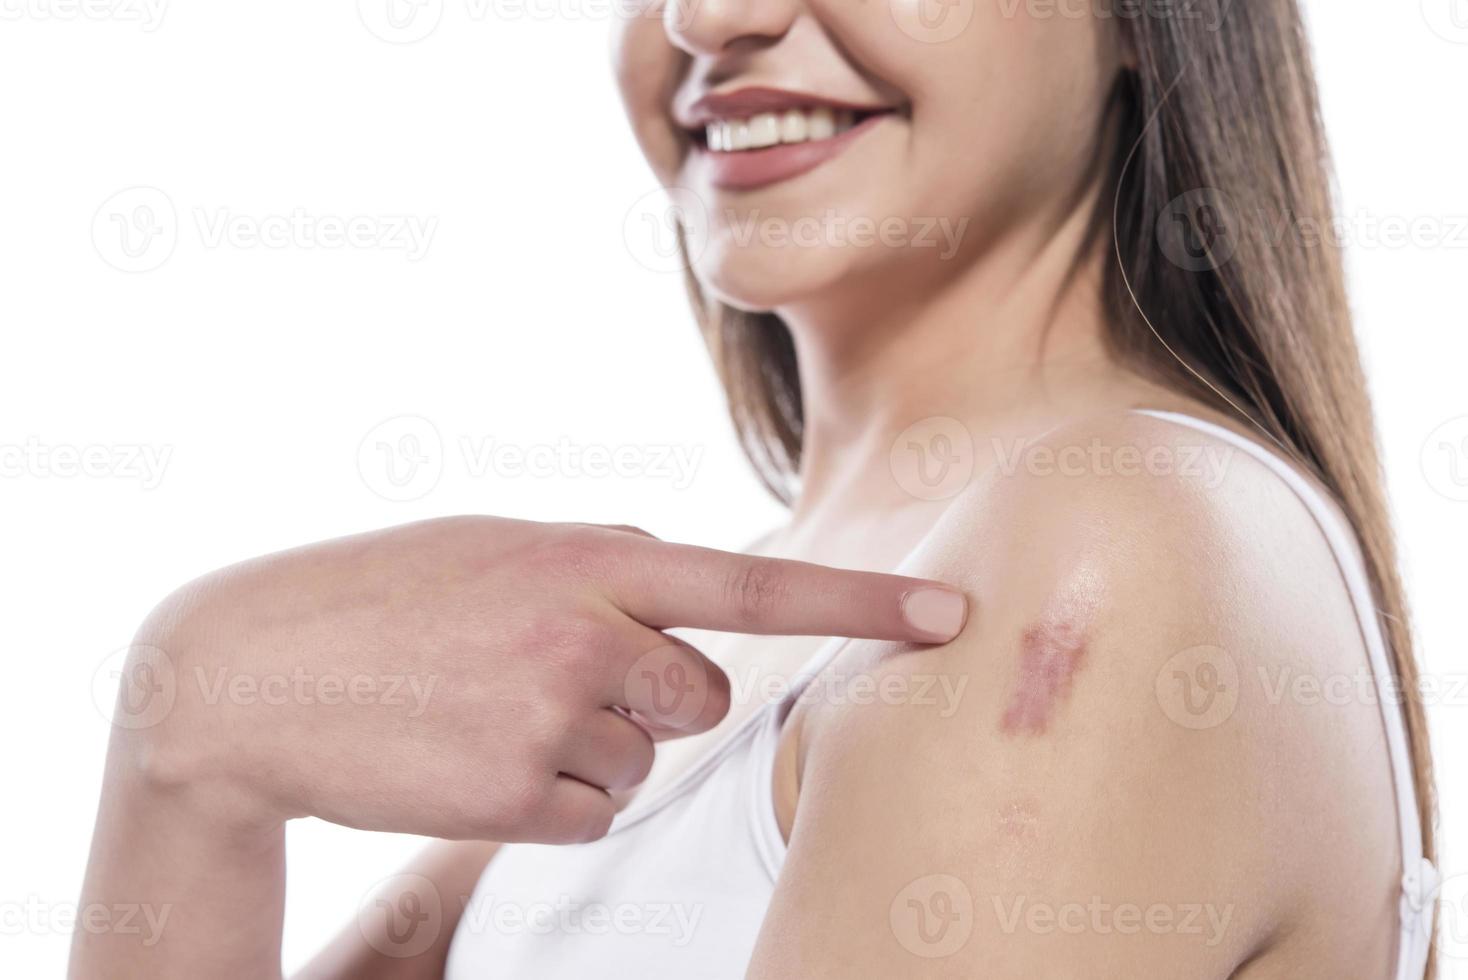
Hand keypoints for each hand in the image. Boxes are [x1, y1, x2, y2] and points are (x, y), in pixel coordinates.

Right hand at [111, 517, 966, 843]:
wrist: (248, 672)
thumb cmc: (384, 594)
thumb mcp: (499, 545)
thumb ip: (602, 561)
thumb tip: (686, 585)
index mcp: (591, 554)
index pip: (756, 579)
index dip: (864, 601)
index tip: (954, 617)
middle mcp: (590, 631)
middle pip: (705, 694)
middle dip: (654, 696)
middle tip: (557, 678)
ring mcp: (557, 715)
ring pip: (644, 760)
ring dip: (585, 747)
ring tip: (487, 710)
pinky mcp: (522, 794)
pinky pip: (593, 811)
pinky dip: (548, 796)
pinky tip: (471, 756)